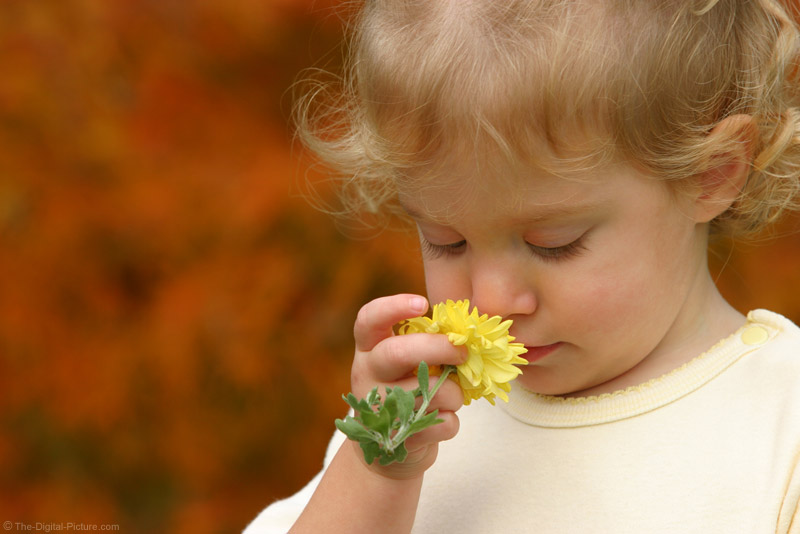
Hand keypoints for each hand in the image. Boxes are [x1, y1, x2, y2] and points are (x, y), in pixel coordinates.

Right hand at [349, 294, 466, 479]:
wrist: (387, 449)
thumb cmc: (406, 390)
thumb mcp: (404, 364)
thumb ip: (425, 345)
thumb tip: (467, 336)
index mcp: (368, 349)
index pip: (368, 320)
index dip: (393, 307)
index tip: (423, 304)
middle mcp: (366, 375)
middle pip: (396, 352)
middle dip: (438, 348)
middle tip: (463, 351)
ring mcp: (378, 409)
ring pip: (429, 392)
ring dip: (454, 393)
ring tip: (453, 396)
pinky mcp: (397, 440)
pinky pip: (441, 424)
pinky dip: (451, 422)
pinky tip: (441, 420)